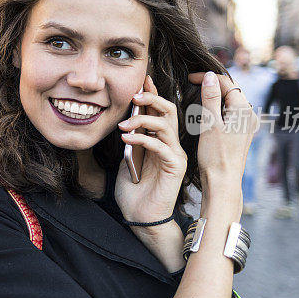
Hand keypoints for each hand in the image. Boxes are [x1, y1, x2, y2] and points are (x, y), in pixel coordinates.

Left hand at [115, 75, 187, 224]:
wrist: (140, 217)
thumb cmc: (133, 190)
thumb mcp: (127, 158)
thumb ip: (131, 139)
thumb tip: (125, 119)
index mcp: (161, 140)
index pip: (160, 111)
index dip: (152, 94)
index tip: (142, 80)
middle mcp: (171, 144)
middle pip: (169, 111)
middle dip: (152, 99)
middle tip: (134, 96)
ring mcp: (175, 154)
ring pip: (166, 125)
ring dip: (143, 120)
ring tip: (123, 125)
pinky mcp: (175, 166)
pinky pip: (161, 146)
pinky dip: (143, 139)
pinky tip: (127, 140)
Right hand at [187, 71, 256, 200]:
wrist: (223, 182)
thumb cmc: (215, 156)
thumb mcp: (210, 124)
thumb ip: (210, 98)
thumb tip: (209, 76)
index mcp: (243, 110)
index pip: (226, 82)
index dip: (207, 77)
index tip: (189, 78)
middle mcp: (249, 115)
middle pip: (230, 90)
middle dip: (211, 85)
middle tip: (190, 85)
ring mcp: (246, 125)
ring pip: (229, 102)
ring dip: (213, 97)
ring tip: (195, 97)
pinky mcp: (241, 133)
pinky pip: (230, 113)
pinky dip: (217, 109)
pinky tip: (205, 114)